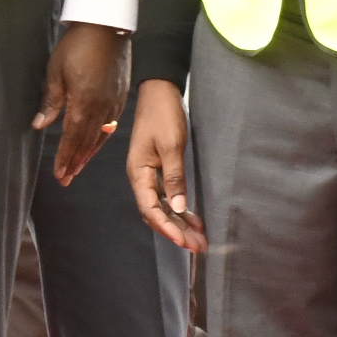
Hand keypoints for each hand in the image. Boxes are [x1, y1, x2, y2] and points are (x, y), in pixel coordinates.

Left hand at [33, 22, 130, 184]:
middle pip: (87, 141)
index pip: (72, 138)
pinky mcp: (120, 96)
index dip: (65, 157)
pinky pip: (111, 124)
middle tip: (66, 178)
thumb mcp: (56, 71)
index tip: (59, 173)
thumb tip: (40, 125)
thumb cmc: (78, 45)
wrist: (107, 26)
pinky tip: (96, 144)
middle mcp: (102, 107)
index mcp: (84, 102)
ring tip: (77, 167)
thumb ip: (51, 101)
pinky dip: (102, 138)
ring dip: (88, 154)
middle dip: (75, 162)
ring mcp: (114, 102)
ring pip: (100, 135)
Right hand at [126, 79, 206, 251]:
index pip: (150, 209)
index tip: (184, 241)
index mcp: (138, 172)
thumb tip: (177, 208)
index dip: (166, 228)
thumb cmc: (163, 113)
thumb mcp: (171, 145)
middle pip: (156, 213)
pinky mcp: (160, 169)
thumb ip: (174, 177)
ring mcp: (150, 174)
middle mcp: (141, 177)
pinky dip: (180, 209)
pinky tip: (194, 219)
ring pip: (163, 207)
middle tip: (198, 247)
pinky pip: (168, 196)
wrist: (160, 90)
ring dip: (179, 224)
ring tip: (199, 239)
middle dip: (176, 232)